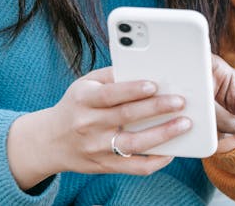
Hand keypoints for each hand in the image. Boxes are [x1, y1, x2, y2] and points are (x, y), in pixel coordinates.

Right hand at [6, 66, 190, 189]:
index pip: (110, 94)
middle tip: (180, 101)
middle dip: (156, 108)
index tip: (154, 84)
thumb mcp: (84, 84)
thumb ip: (111, 75)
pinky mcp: (105, 166)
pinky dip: (155, 161)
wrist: (50, 142)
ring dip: (162, 135)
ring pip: (133, 144)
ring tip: (184, 124)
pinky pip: (134, 167)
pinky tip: (171, 151)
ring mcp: (97, 148)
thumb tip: (142, 67)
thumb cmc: (75, 106)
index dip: (132, 89)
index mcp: (84, 100)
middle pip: (126, 117)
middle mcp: (89, 125)